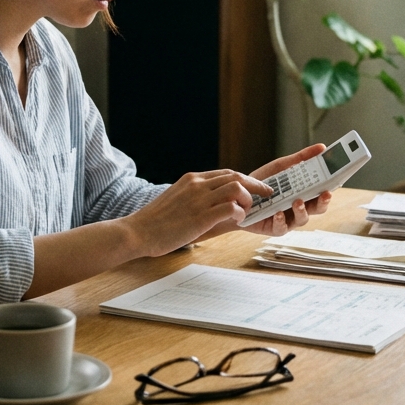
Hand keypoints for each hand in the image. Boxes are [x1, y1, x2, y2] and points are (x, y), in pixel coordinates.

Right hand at [122, 170, 271, 256]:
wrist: (138, 231)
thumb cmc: (155, 222)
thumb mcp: (175, 200)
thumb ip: (193, 197)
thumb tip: (210, 203)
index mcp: (191, 180)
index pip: (225, 173)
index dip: (244, 179)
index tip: (255, 187)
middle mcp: (197, 185)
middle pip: (235, 176)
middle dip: (255, 186)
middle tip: (266, 195)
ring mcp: (199, 200)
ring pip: (236, 188)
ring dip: (247, 200)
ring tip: (246, 212)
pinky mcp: (201, 217)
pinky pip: (231, 208)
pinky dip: (240, 214)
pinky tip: (237, 222)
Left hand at [198, 144, 333, 240]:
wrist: (239, 193)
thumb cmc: (263, 182)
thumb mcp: (282, 166)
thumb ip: (300, 158)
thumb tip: (321, 147)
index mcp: (304, 193)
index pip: (322, 191)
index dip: (332, 187)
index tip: (337, 180)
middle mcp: (299, 207)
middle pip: (318, 208)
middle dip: (323, 202)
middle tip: (325, 193)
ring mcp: (288, 219)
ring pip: (303, 219)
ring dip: (302, 210)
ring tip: (297, 201)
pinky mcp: (275, 228)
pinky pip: (282, 227)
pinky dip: (281, 221)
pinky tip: (278, 213)